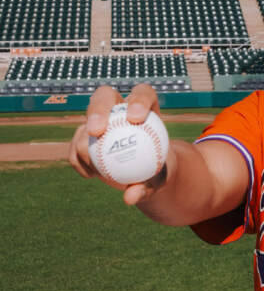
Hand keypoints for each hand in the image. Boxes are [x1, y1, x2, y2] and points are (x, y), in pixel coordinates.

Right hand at [69, 83, 173, 204]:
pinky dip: (79, 159)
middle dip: (98, 109)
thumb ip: (148, 186)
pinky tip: (89, 175)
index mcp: (145, 107)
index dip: (137, 100)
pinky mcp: (85, 134)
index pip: (142, 93)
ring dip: (84, 142)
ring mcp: (100, 119)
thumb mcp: (159, 181)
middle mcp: (119, 107)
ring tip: (94, 166)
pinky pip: (76, 144)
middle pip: (104, 96)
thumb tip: (130, 197)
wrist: (145, 172)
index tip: (135, 118)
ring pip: (85, 121)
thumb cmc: (157, 171)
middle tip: (96, 132)